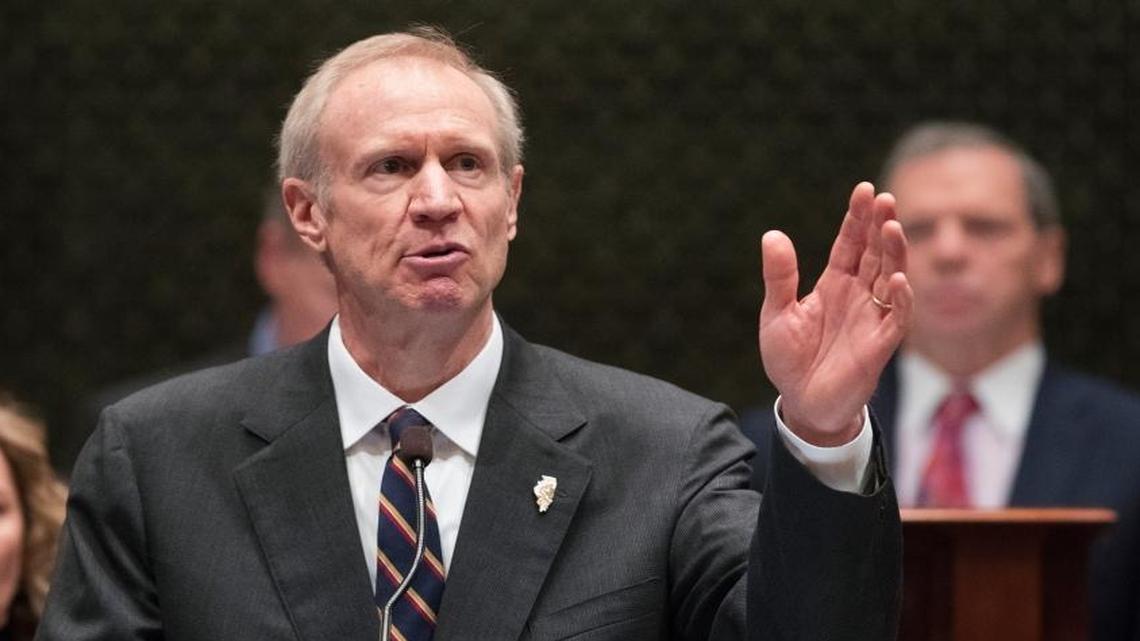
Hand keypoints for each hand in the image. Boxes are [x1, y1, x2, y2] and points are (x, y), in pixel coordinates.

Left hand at [759, 182, 911, 445]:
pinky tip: (897, 280)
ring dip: (894, 253)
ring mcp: (871, 317)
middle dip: (880, 226)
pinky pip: (896, 318)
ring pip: (890, 278)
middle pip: (874, 253)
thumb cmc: (790, 359)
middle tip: (884, 198)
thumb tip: (772, 235)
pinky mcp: (879, 345)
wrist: (801, 403)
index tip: (865, 190)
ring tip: (892, 227)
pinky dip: (900, 300)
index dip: (857, 218)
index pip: (850, 244)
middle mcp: (858, 295)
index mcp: (833, 284)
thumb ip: (779, 277)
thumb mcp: (777, 314)